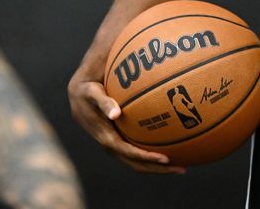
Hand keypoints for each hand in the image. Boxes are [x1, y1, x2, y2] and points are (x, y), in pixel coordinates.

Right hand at [67, 72, 185, 174]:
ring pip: (137, 161)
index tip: (164, 158)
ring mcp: (115, 144)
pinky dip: (151, 154)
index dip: (145, 157)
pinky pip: (137, 152)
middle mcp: (110, 145)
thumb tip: (115, 114)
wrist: (78, 94)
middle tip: (181, 168)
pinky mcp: (118, 140)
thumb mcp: (92, 93)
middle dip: (157, 168)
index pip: (127, 152)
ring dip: (156, 165)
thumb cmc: (87, 90)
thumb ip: (103, 102)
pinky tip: (170, 148)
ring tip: (180, 164)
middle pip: (135, 163)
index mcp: (104, 136)